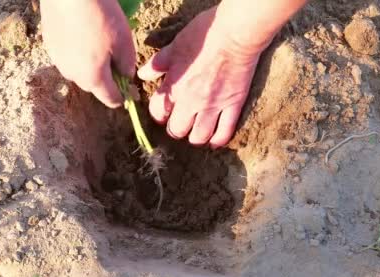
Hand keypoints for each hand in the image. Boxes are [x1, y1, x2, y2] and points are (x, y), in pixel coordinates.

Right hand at [41, 0, 135, 107]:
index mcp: (93, 78)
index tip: (130, 88)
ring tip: (98, 41)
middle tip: (116, 58)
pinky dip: (77, 51)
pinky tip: (83, 32)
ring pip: (79, 70)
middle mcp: (72, 75)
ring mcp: (57, 61)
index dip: (122, 96)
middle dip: (106, 79)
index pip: (110, 99)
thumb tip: (125, 76)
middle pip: (94, 86)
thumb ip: (127, 66)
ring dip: (90, 64)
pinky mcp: (49, 45)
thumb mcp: (125, 42)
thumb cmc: (101, 16)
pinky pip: (68, 56)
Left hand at [138, 7, 272, 147]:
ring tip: (196, 131)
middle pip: (177, 130)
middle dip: (175, 129)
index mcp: (174, 85)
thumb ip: (159, 63)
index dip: (159, 114)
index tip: (164, 112)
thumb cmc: (204, 34)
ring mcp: (213, 106)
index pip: (158, 112)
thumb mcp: (175, 45)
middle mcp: (191, 101)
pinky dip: (218, 140)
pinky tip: (214, 140)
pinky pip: (224, 133)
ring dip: (195, 137)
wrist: (236, 33)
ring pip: (199, 136)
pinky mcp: (233, 106)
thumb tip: (143, 75)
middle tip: (180, 123)